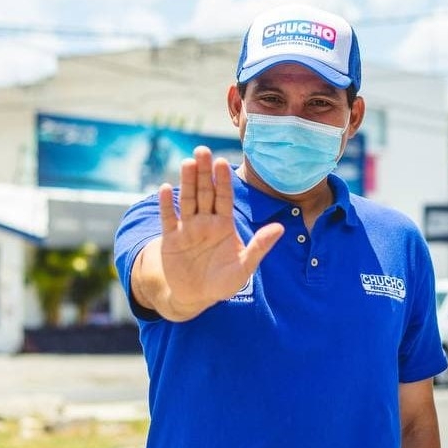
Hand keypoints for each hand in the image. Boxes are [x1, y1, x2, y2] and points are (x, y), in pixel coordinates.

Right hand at [156, 146, 283, 316]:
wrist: (196, 296)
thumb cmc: (224, 282)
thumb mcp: (245, 266)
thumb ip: (260, 246)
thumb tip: (280, 228)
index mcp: (224, 225)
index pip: (225, 198)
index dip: (223, 181)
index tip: (223, 162)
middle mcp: (205, 222)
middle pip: (205, 193)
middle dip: (204, 173)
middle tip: (202, 150)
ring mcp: (187, 228)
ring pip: (188, 200)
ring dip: (187, 182)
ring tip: (188, 162)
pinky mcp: (170, 239)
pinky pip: (168, 218)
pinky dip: (167, 205)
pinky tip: (166, 188)